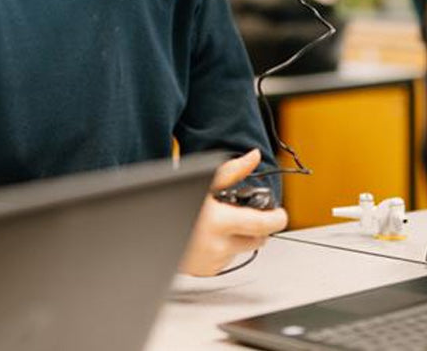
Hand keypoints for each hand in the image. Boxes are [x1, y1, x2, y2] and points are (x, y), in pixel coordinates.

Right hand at [179, 149, 288, 276]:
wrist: (147, 229)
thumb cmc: (172, 202)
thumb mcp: (203, 182)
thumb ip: (233, 171)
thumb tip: (253, 157)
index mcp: (219, 222)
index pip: (264, 226)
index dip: (277, 219)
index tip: (279, 214)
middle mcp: (218, 245)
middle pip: (258, 240)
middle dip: (257, 227)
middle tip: (245, 214)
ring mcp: (212, 261)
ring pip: (242, 249)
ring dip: (238, 237)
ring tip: (218, 223)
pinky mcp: (206, 270)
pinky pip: (226, 259)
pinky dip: (224, 248)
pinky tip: (208, 235)